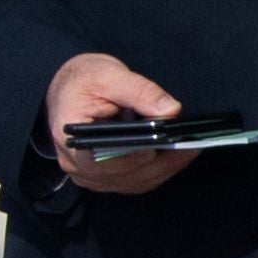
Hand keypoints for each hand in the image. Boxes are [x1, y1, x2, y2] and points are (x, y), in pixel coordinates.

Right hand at [45, 53, 196, 195]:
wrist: (66, 89)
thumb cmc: (83, 80)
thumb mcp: (109, 75)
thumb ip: (141, 91)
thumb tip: (171, 110)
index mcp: (73, 138)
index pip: (106, 159)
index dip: (138, 154)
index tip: (167, 142)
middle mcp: (77, 165)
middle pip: (126, 174)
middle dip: (161, 161)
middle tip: (191, 143)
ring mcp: (90, 176)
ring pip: (135, 182)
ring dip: (165, 167)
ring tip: (190, 147)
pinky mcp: (104, 178)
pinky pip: (135, 181)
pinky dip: (158, 170)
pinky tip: (176, 155)